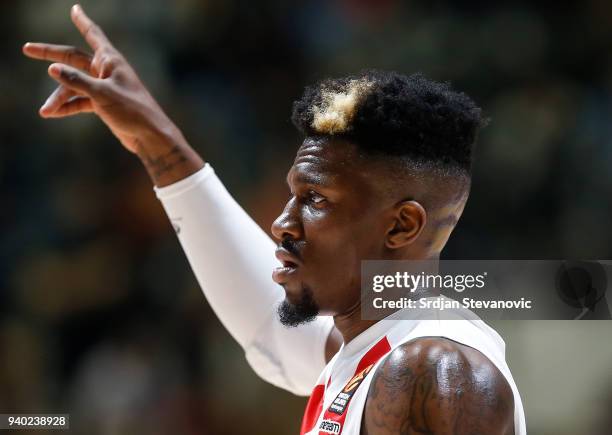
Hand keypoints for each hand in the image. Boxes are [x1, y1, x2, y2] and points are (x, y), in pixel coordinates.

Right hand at [23, 4, 173, 153]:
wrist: (149, 136)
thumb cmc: (132, 111)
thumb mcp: (102, 94)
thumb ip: (77, 81)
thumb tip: (52, 68)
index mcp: (111, 61)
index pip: (93, 35)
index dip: (83, 21)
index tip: (75, 9)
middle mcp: (107, 71)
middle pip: (73, 58)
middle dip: (51, 55)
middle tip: (27, 48)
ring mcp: (104, 87)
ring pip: (74, 85)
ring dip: (59, 97)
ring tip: (45, 111)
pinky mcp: (104, 103)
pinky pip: (80, 101)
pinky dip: (68, 107)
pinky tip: (53, 114)